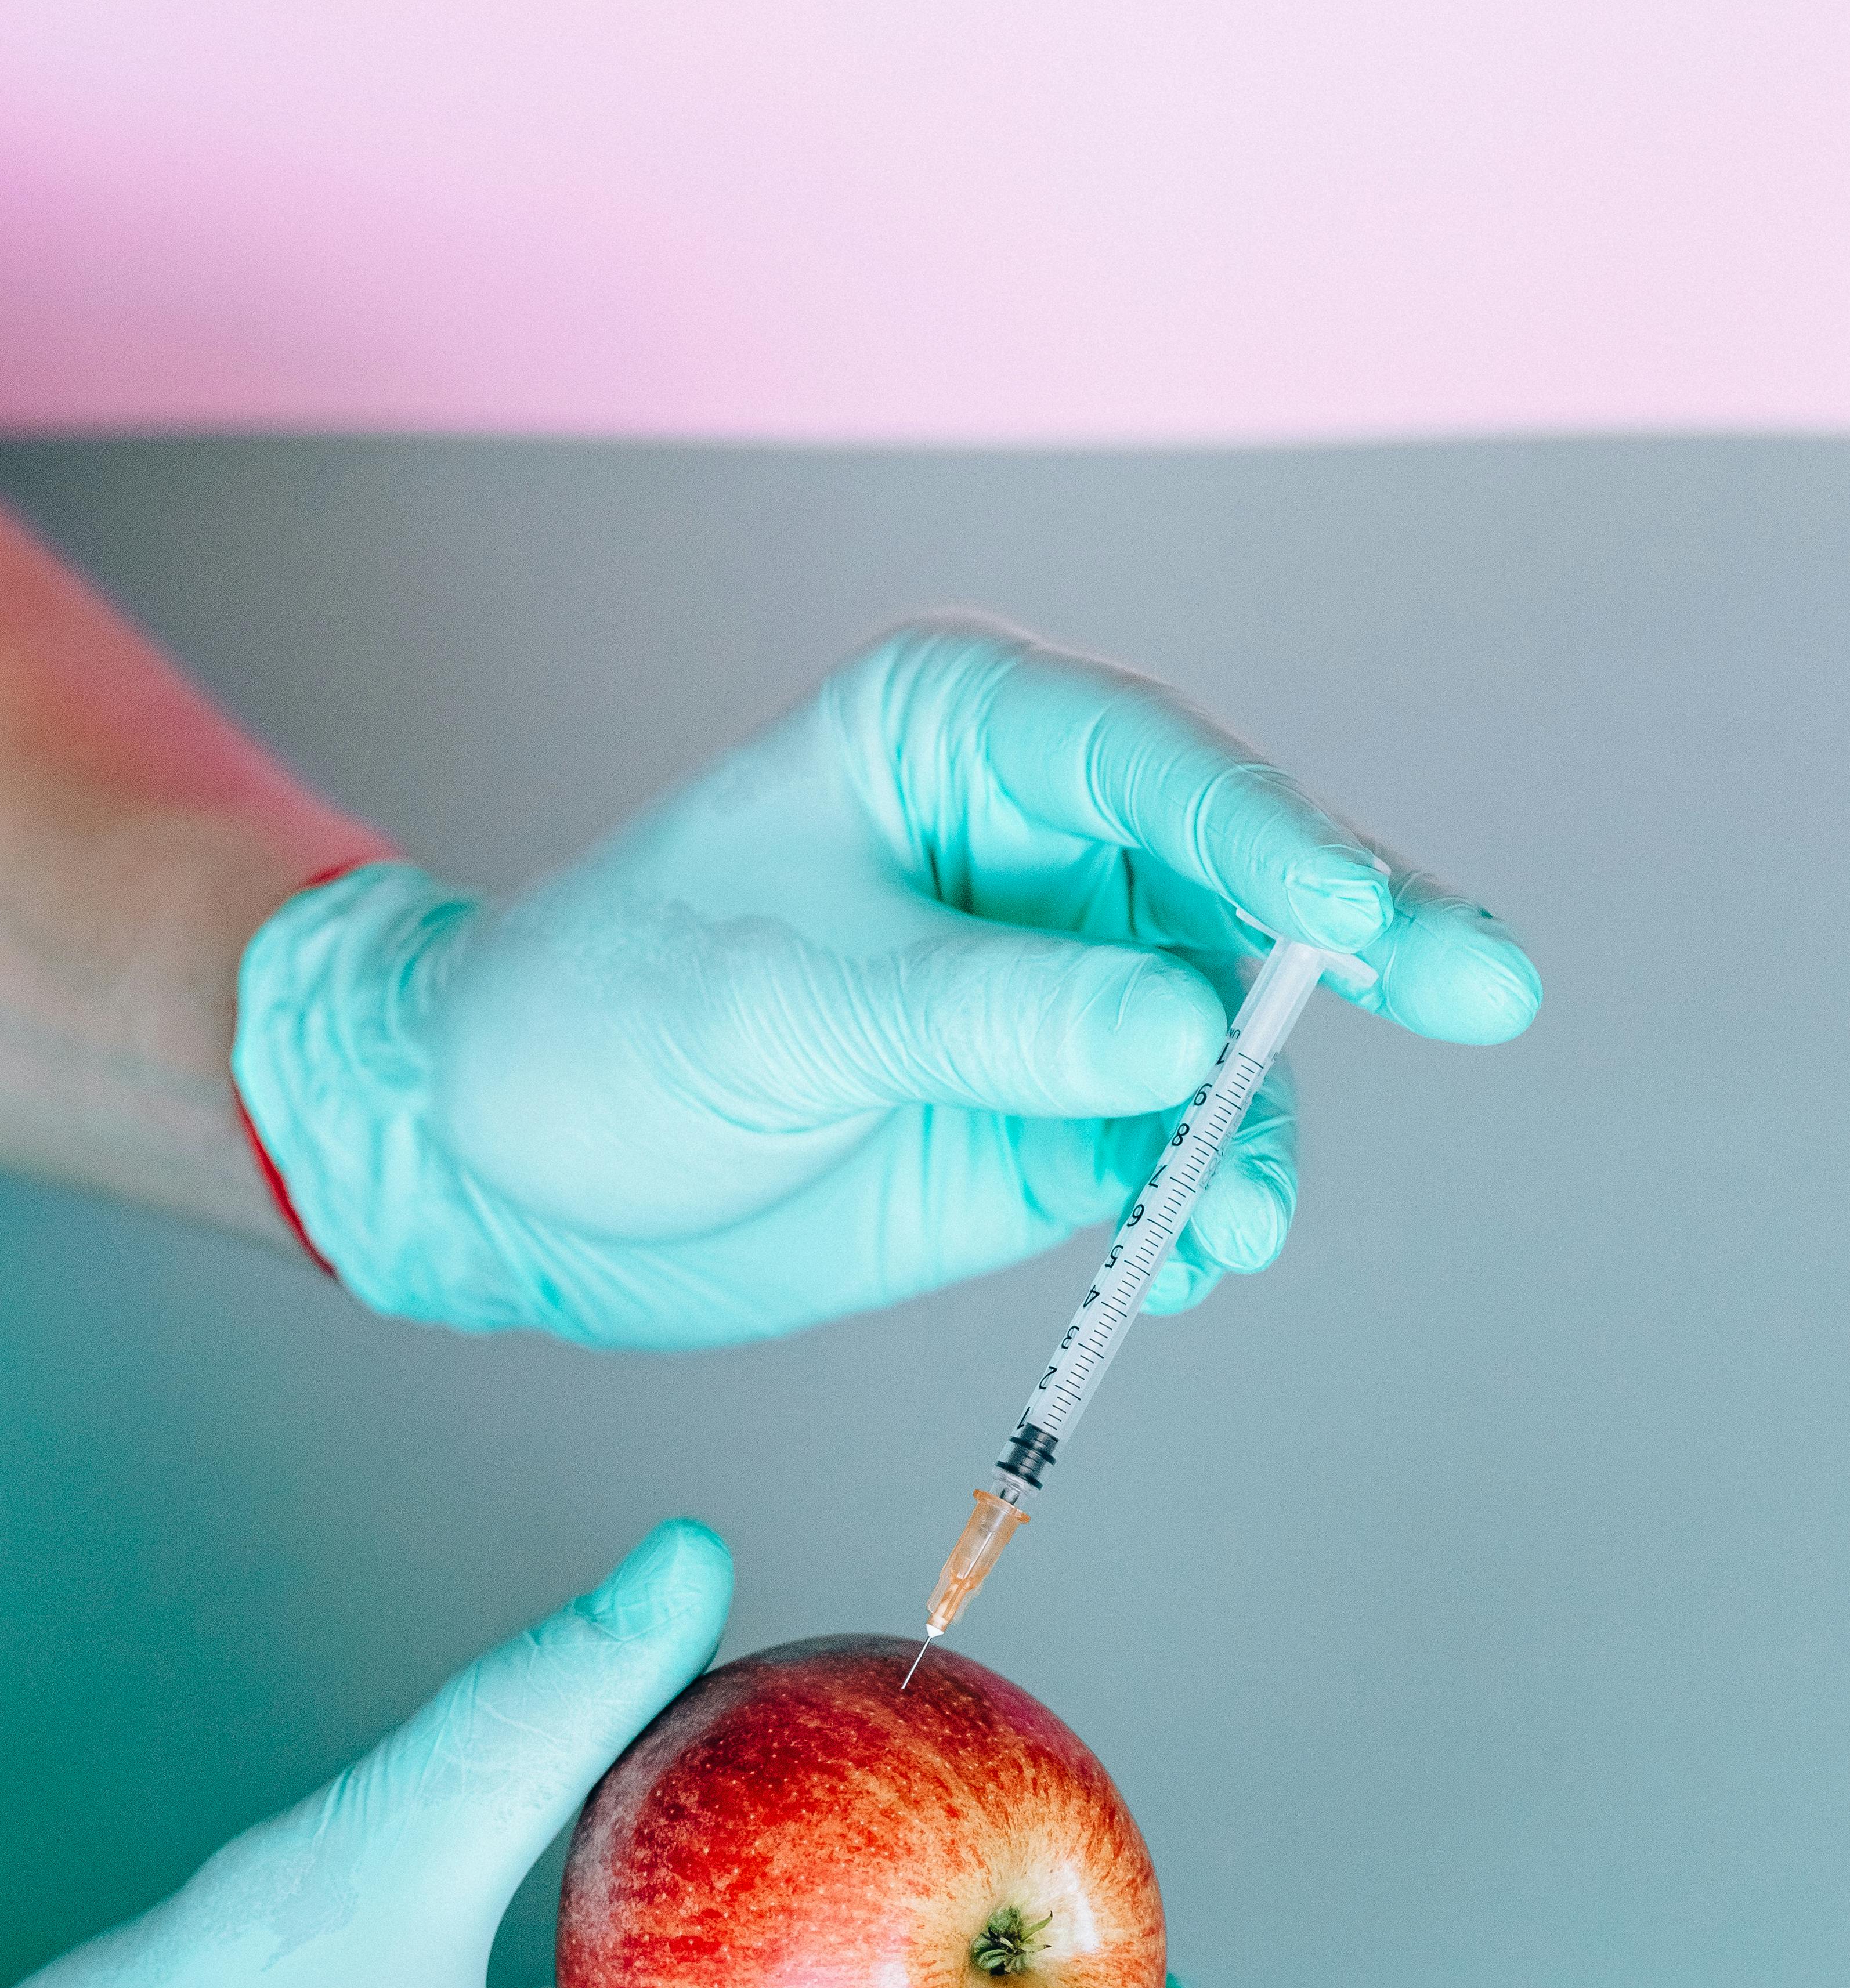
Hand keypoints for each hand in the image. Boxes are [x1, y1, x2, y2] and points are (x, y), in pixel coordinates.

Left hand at [232, 619, 1539, 1344]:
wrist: (506, 1163)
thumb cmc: (602, 1020)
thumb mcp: (781, 1006)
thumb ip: (986, 1015)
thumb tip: (1184, 1034)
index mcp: (960, 737)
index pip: (1159, 771)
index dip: (1275, 837)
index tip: (1363, 915)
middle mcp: (1038, 847)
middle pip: (1239, 888)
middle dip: (1355, 944)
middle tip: (1482, 988)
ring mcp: (1055, 985)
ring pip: (1225, 1038)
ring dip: (1254, 1126)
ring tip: (1234, 1221)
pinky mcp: (1047, 1111)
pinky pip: (1170, 1148)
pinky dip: (1200, 1198)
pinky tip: (1204, 1250)